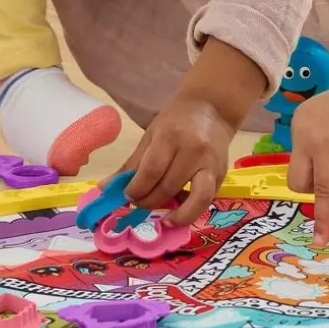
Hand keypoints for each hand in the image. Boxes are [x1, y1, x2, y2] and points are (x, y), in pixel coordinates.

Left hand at [124, 95, 231, 227]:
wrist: (212, 107)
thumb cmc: (176, 120)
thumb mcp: (150, 135)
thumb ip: (131, 164)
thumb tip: (106, 188)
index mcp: (171, 137)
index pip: (151, 171)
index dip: (136, 189)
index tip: (127, 195)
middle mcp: (194, 151)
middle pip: (169, 187)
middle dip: (149, 201)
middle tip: (139, 203)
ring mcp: (212, 164)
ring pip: (197, 199)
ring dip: (177, 215)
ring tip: (163, 219)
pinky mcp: (222, 175)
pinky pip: (206, 199)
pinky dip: (191, 211)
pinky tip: (178, 213)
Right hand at [288, 68, 328, 246]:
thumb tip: (326, 195)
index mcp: (326, 146)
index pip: (322, 191)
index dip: (322, 218)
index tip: (319, 241)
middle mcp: (304, 135)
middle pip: (298, 182)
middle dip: (315, 187)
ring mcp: (298, 123)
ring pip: (296, 165)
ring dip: (314, 168)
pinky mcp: (298, 115)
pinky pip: (298, 147)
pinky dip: (312, 151)